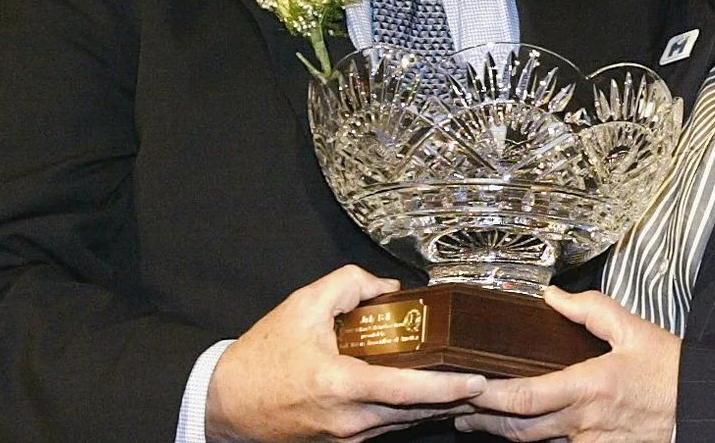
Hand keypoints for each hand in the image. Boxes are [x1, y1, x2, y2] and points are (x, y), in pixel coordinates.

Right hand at [205, 265, 487, 441]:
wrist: (225, 405)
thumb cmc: (261, 359)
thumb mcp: (302, 307)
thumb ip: (348, 286)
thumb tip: (387, 287)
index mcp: (341, 386)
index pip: (407, 391)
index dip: (447, 388)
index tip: (477, 379)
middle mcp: (349, 419)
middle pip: (417, 412)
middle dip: (456, 398)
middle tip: (489, 381)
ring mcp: (348, 437)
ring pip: (405, 422)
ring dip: (437, 406)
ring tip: (469, 387)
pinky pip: (387, 426)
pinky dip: (411, 411)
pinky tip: (428, 395)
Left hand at [455, 287, 678, 442]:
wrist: (702, 409)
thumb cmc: (673, 373)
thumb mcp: (633, 330)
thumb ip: (590, 309)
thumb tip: (554, 296)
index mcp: (589, 387)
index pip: (525, 397)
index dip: (489, 396)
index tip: (466, 385)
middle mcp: (584, 421)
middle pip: (518, 429)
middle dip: (481, 420)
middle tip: (455, 407)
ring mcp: (590, 442)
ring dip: (502, 432)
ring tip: (476, 419)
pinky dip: (534, 439)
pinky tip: (522, 428)